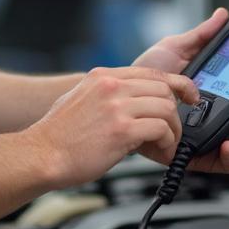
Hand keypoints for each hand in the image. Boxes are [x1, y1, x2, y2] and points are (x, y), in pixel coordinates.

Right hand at [25, 67, 199, 188]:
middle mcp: (111, 86)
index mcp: (102, 76)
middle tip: (172, 131)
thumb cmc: (58, 136)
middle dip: (175, 112)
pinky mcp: (121, 130)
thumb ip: (105, 94)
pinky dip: (167, 142)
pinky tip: (159, 151)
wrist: (41, 155)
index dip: (176, 84)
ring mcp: (116, 106)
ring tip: (165, 144)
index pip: (151, 73)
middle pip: (163, 89)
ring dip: (173, 130)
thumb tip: (129, 99)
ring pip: (166, 108)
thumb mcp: (80, 99)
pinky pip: (161, 129)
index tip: (188, 95)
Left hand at [132, 7, 228, 172]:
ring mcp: (216, 130)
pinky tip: (228, 142)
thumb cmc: (146, 77)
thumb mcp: (175, 49)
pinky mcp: (201, 153)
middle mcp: (225, 107)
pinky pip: (225, 161)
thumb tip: (222, 16)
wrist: (119, 99)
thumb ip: (201, 36)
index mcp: (226, 82)